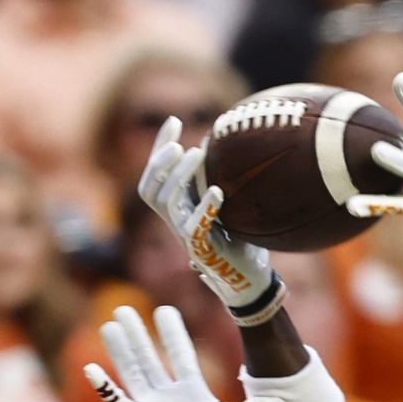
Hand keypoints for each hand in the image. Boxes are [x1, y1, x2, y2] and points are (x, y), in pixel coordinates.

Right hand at [83, 305, 280, 401]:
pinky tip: (91, 369)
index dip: (173, 334)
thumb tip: (281, 400)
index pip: (182, 356)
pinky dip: (106, 388)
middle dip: (139, 335)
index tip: (165, 310)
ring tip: (109, 325)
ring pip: (134, 373)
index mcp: (194, 392)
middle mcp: (171, 397)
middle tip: (124, 308)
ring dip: (122, 350)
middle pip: (151, 358)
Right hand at [137, 117, 276, 311]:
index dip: (160, 147)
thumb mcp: (236, 209)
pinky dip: (204, 208)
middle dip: (159, 161)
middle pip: (151, 187)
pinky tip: (216, 190)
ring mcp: (186, 237)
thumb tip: (241, 149)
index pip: (158, 175)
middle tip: (178, 140)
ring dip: (177, 175)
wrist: (251, 281)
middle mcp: (176, 221)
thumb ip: (230, 184)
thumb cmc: (244, 245)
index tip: (173, 120)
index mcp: (180, 209)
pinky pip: (195, 227)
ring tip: (195, 153)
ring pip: (166, 202)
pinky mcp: (201, 251)